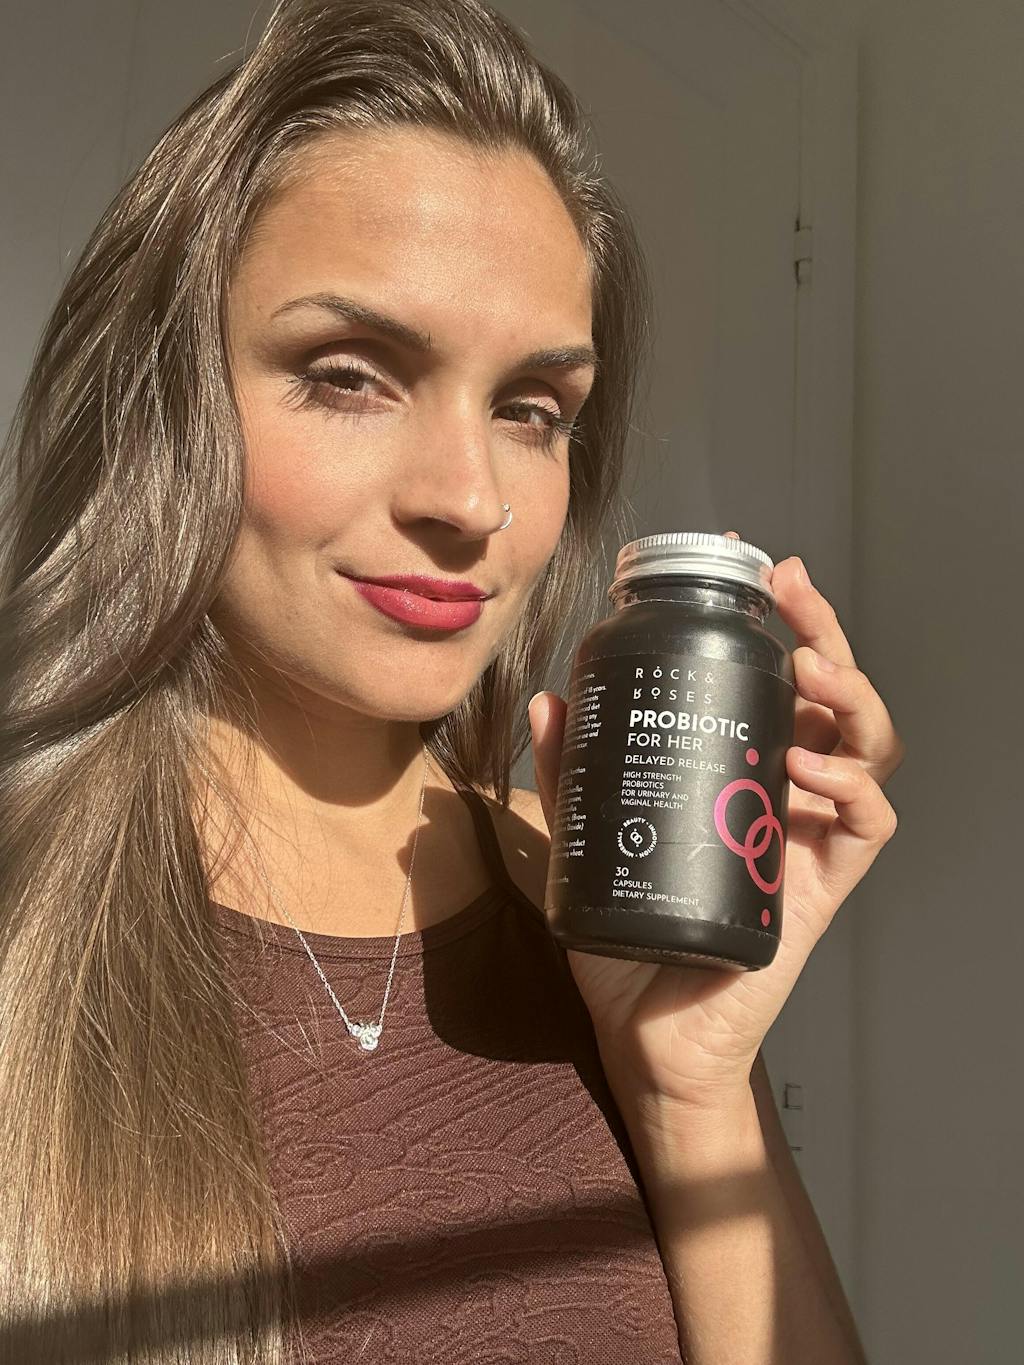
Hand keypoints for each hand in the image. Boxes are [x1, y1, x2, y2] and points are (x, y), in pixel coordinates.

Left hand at [528, 532, 904, 1122]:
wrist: (642, 1038)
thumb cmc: (624, 940)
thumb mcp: (584, 842)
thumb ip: (568, 776)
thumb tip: (546, 700)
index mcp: (737, 775)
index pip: (773, 686)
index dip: (777, 625)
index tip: (757, 571)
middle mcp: (784, 798)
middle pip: (831, 701)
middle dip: (824, 635)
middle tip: (794, 592)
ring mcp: (806, 842)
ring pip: (868, 751)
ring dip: (851, 699)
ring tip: (809, 669)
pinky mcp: (818, 891)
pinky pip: (866, 828)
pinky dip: (849, 789)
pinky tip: (807, 769)